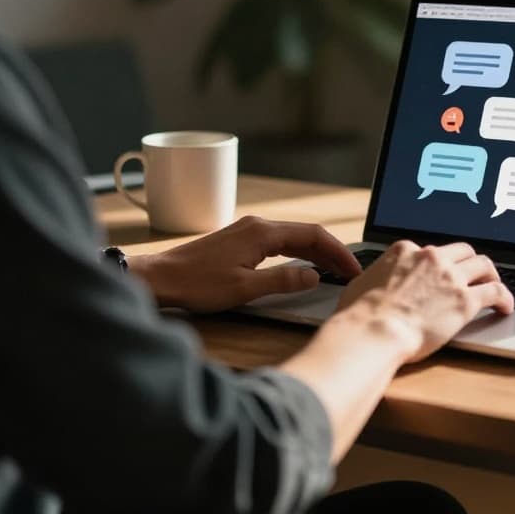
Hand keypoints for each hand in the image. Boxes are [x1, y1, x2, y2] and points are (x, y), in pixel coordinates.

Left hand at [129, 216, 360, 312]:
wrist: (160, 278)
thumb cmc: (197, 284)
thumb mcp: (245, 288)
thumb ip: (283, 282)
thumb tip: (314, 277)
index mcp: (263, 233)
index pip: (313, 236)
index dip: (338, 252)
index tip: (354, 268)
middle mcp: (257, 226)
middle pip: (306, 234)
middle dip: (331, 252)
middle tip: (350, 271)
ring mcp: (247, 231)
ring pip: (292, 238)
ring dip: (315, 253)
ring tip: (333, 271)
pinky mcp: (239, 240)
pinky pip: (278, 242)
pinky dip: (297, 253)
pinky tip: (302, 266)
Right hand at [336, 240, 514, 361]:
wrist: (374, 332)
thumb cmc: (360, 316)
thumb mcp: (360, 284)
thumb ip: (373, 278)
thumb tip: (367, 283)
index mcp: (405, 250)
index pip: (429, 250)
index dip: (437, 263)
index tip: (441, 273)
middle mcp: (431, 257)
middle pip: (462, 250)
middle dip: (469, 261)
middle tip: (473, 274)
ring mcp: (450, 277)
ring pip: (483, 264)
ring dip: (491, 274)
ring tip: (494, 286)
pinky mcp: (465, 300)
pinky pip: (495, 292)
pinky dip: (504, 297)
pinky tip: (505, 307)